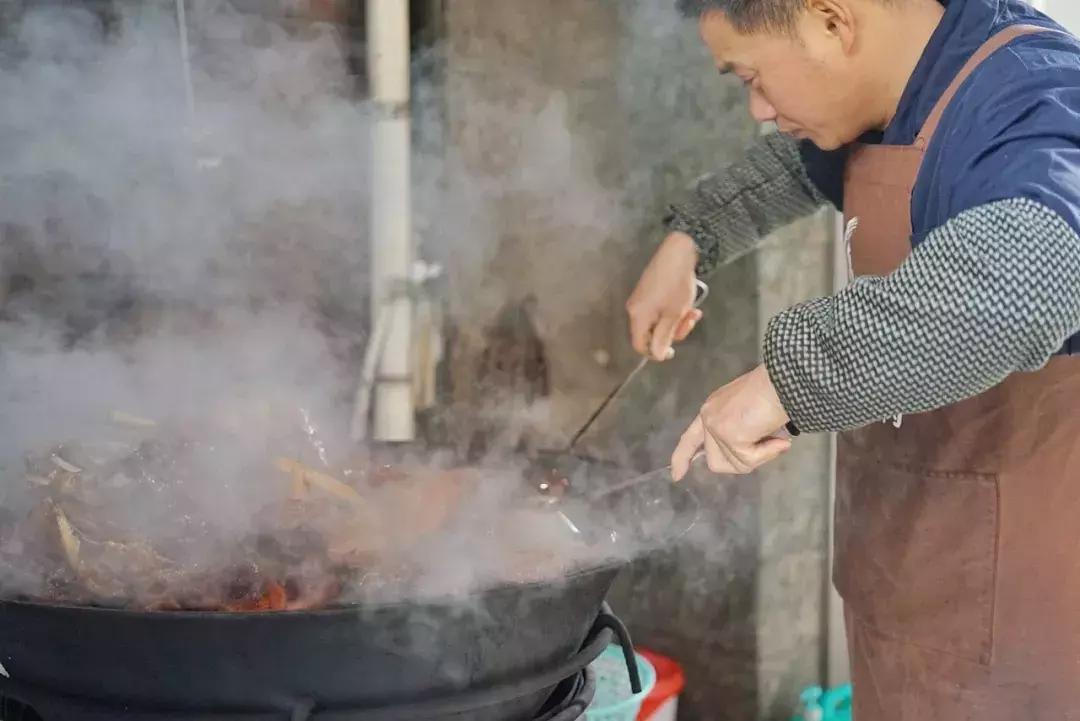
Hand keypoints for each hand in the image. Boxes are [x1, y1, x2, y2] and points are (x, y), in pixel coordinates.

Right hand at [626, 232, 703, 361]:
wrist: (677, 252)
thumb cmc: (676, 285)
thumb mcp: (674, 314)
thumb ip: (664, 336)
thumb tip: (656, 355)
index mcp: (637, 316)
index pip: (640, 345)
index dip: (655, 352)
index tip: (673, 351)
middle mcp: (635, 309)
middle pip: (651, 333)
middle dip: (673, 331)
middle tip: (690, 322)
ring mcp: (642, 300)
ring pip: (659, 321)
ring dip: (677, 321)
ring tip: (694, 311)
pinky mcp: (649, 292)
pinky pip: (660, 310)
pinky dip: (674, 311)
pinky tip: (689, 304)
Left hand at [671, 365, 791, 479]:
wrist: (786, 381)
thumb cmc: (776, 392)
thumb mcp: (749, 414)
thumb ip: (740, 432)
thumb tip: (746, 456)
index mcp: (712, 410)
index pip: (690, 438)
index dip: (682, 457)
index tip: (676, 475)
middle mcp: (708, 417)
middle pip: (715, 461)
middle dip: (743, 461)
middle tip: (769, 446)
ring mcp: (716, 427)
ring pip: (734, 464)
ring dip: (759, 457)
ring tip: (776, 438)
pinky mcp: (729, 435)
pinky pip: (748, 461)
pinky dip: (767, 454)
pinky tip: (780, 440)